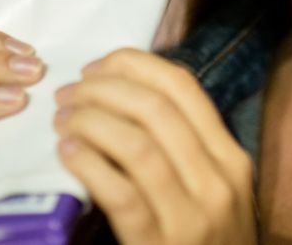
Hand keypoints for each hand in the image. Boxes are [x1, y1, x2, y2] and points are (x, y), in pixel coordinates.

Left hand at [52, 48, 256, 244]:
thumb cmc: (205, 242)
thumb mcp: (211, 188)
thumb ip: (183, 145)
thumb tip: (125, 91)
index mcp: (229, 156)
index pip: (182, 86)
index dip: (133, 65)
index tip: (96, 66)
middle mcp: (217, 180)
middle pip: (155, 107)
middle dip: (103, 89)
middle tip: (69, 93)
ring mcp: (191, 217)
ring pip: (135, 144)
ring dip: (89, 121)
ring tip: (62, 120)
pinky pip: (119, 193)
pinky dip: (88, 164)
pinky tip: (67, 153)